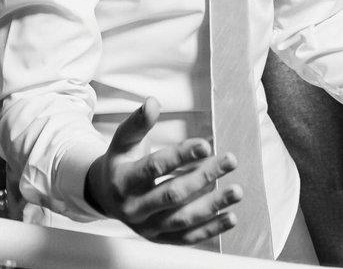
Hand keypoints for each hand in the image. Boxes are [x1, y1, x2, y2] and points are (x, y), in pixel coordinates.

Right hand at [84, 99, 241, 244]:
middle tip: (230, 160)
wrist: (105, 197)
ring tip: (237, 190)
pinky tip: (231, 217)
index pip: (155, 168)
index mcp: (124, 181)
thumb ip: (138, 122)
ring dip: (213, 206)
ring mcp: (147, 227)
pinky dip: (211, 229)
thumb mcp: (123, 141)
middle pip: (173, 194)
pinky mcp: (160, 239)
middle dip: (204, 176)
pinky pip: (188, 237)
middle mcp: (134, 208)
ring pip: (183, 219)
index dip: (181, 156)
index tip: (206, 145)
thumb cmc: (120, 163)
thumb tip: (152, 102)